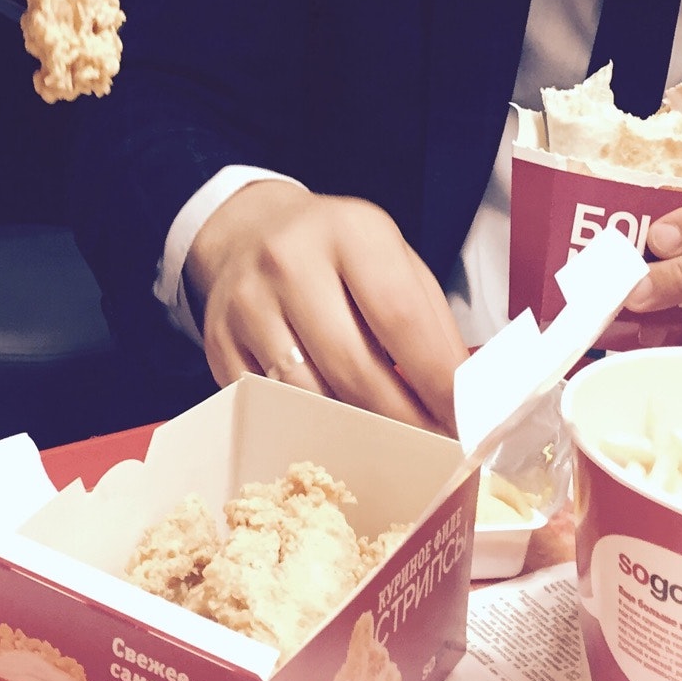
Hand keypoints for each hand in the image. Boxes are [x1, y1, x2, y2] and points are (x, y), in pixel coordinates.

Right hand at [185, 181, 469, 432]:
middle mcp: (291, 260)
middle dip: (403, 421)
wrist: (251, 230)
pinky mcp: (218, 340)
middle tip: (433, 450)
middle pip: (354, 367)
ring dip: (357, 431)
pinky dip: (307, 425)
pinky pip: (271, 403)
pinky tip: (335, 429)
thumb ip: (427, 320)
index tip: (462, 423)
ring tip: (390, 446)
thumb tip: (461, 396)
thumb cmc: (336, 254)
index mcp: (351, 233)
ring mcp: (248, 301)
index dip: (436, 381)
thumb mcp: (391, 260)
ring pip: (309, 394)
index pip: (401, 318)